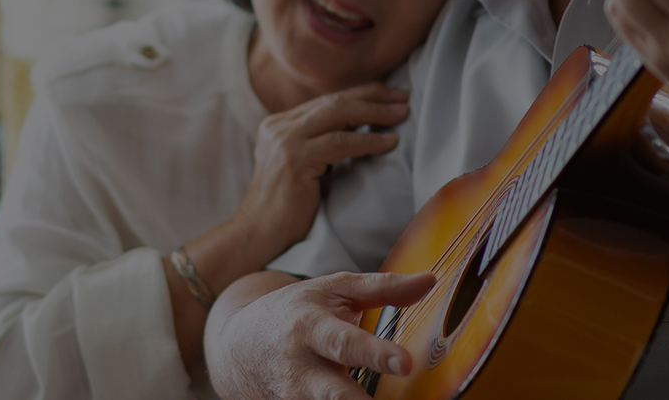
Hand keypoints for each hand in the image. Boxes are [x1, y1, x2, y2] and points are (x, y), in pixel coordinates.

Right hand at [205, 271, 434, 399]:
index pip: (345, 343)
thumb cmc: (295, 311)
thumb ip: (381, 287)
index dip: (375, 354)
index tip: (406, 362)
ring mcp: (294, 397)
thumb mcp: (333, 290)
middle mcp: (299, 368)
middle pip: (334, 394)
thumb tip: (429, 280)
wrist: (239, 345)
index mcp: (309, 328)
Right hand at [232, 84, 407, 254]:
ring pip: (338, 114)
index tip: (389, 95)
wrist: (258, 234)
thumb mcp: (302, 166)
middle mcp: (279, 126)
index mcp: (278, 124)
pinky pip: (341, 142)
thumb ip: (319, 144)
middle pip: (334, 101)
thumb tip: (359, 128)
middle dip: (372, 96)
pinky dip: (368, 140)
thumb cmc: (286, 208)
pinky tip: (389, 142)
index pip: (325, 101)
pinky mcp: (295, 159)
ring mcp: (285, 141)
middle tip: (402, 98)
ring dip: (375, 113)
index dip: (360, 95)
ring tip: (401, 114)